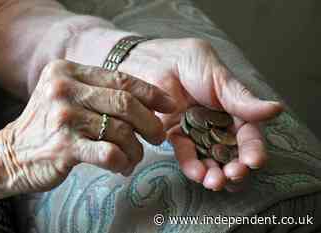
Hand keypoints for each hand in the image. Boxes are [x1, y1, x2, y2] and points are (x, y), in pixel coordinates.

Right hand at [0, 60, 175, 194]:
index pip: (121, 78)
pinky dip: (123, 161)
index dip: (151, 92)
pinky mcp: (64, 147)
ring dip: (136, 148)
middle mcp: (64, 89)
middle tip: (158, 137)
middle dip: (151, 122)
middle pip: (125, 103)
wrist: (12, 153)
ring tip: (134, 157)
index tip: (170, 105)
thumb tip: (148, 103)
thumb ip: (99, 92)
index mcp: (68, 71)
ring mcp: (63, 118)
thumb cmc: (49, 125)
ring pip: (122, 131)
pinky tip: (121, 166)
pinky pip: (109, 153)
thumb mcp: (68, 96)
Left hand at [119, 38, 283, 190]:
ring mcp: (197, 133)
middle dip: (235, 168)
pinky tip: (197, 173)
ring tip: (214, 182)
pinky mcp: (176, 136)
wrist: (153, 61)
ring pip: (210, 159)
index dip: (253, 149)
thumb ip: (242, 98)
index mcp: (233, 110)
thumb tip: (276, 109)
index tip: (254, 161)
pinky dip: (192, 166)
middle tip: (234, 175)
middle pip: (231, 153)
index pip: (248, 134)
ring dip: (215, 174)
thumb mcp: (218, 76)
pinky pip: (186, 154)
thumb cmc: (188, 62)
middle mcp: (217, 125)